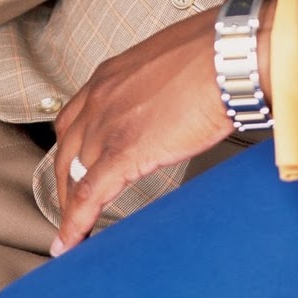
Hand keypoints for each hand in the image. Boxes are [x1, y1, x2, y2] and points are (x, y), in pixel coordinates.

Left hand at [50, 0, 274, 254]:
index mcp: (111, 75)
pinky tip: (72, 242)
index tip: (74, 166)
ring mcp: (107, 124)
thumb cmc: (217, 54)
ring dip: (71, 204)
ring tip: (76, 229)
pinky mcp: (124, 152)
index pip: (74, 118)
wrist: (231, 57)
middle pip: (66, 149)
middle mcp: (100, 97)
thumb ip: (159, 85)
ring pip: (72, 174)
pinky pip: (89, 194)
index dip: (71, 148)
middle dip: (65, 181)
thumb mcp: (172, 63)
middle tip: (73, 203)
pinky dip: (75, 223)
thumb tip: (175, 99)